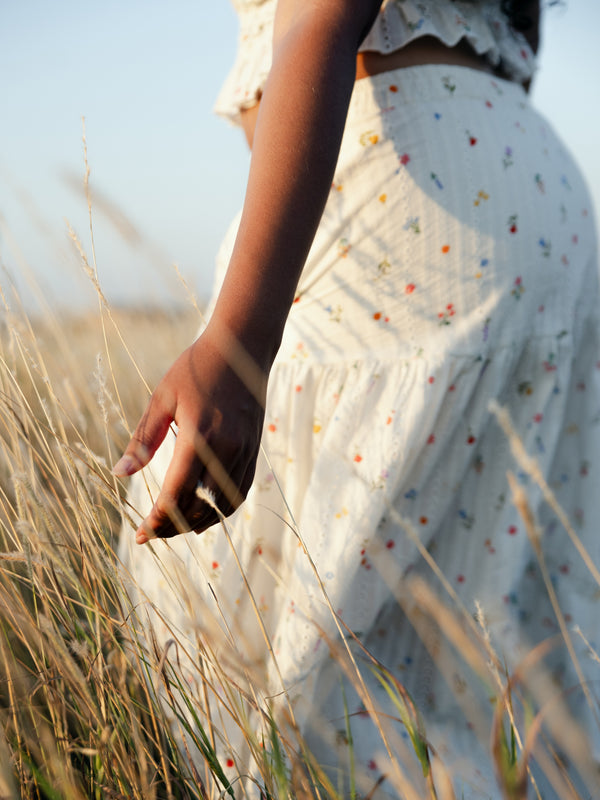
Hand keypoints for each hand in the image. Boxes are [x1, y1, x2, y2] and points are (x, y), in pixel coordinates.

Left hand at [113, 325, 266, 542]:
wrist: (243, 347)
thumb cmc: (196, 368)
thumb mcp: (162, 398)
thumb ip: (142, 439)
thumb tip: (119, 474)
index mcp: (199, 437)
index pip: (177, 494)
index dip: (158, 519)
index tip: (141, 534)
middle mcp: (226, 449)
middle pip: (199, 506)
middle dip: (173, 526)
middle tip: (152, 533)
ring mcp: (244, 451)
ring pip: (222, 505)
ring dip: (198, 522)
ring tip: (175, 527)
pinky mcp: (255, 450)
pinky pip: (240, 492)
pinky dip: (222, 510)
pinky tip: (204, 513)